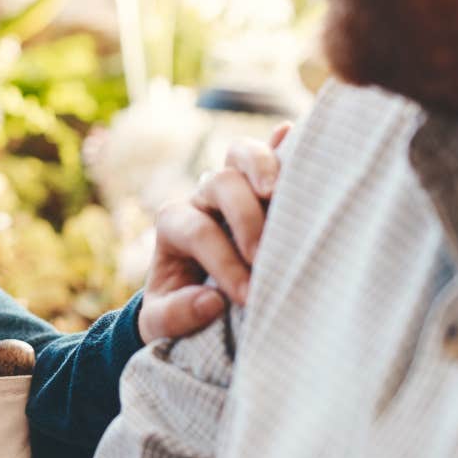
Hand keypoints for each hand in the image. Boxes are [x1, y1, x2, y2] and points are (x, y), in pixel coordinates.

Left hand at [136, 123, 288, 341]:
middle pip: (219, 183)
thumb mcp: (160, 324)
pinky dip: (284, 143)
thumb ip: (176, 316)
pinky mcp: (262, 185)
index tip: (247, 298)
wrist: (188, 297)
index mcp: (173, 224)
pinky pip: (273, 154)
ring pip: (241, 155)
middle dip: (244, 217)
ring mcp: (233, 187)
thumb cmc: (178, 308)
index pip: (199, 232)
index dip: (223, 262)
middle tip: (263, 256)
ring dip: (263, 166)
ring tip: (278, 191)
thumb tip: (212, 302)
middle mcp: (202, 199)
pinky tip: (297, 133)